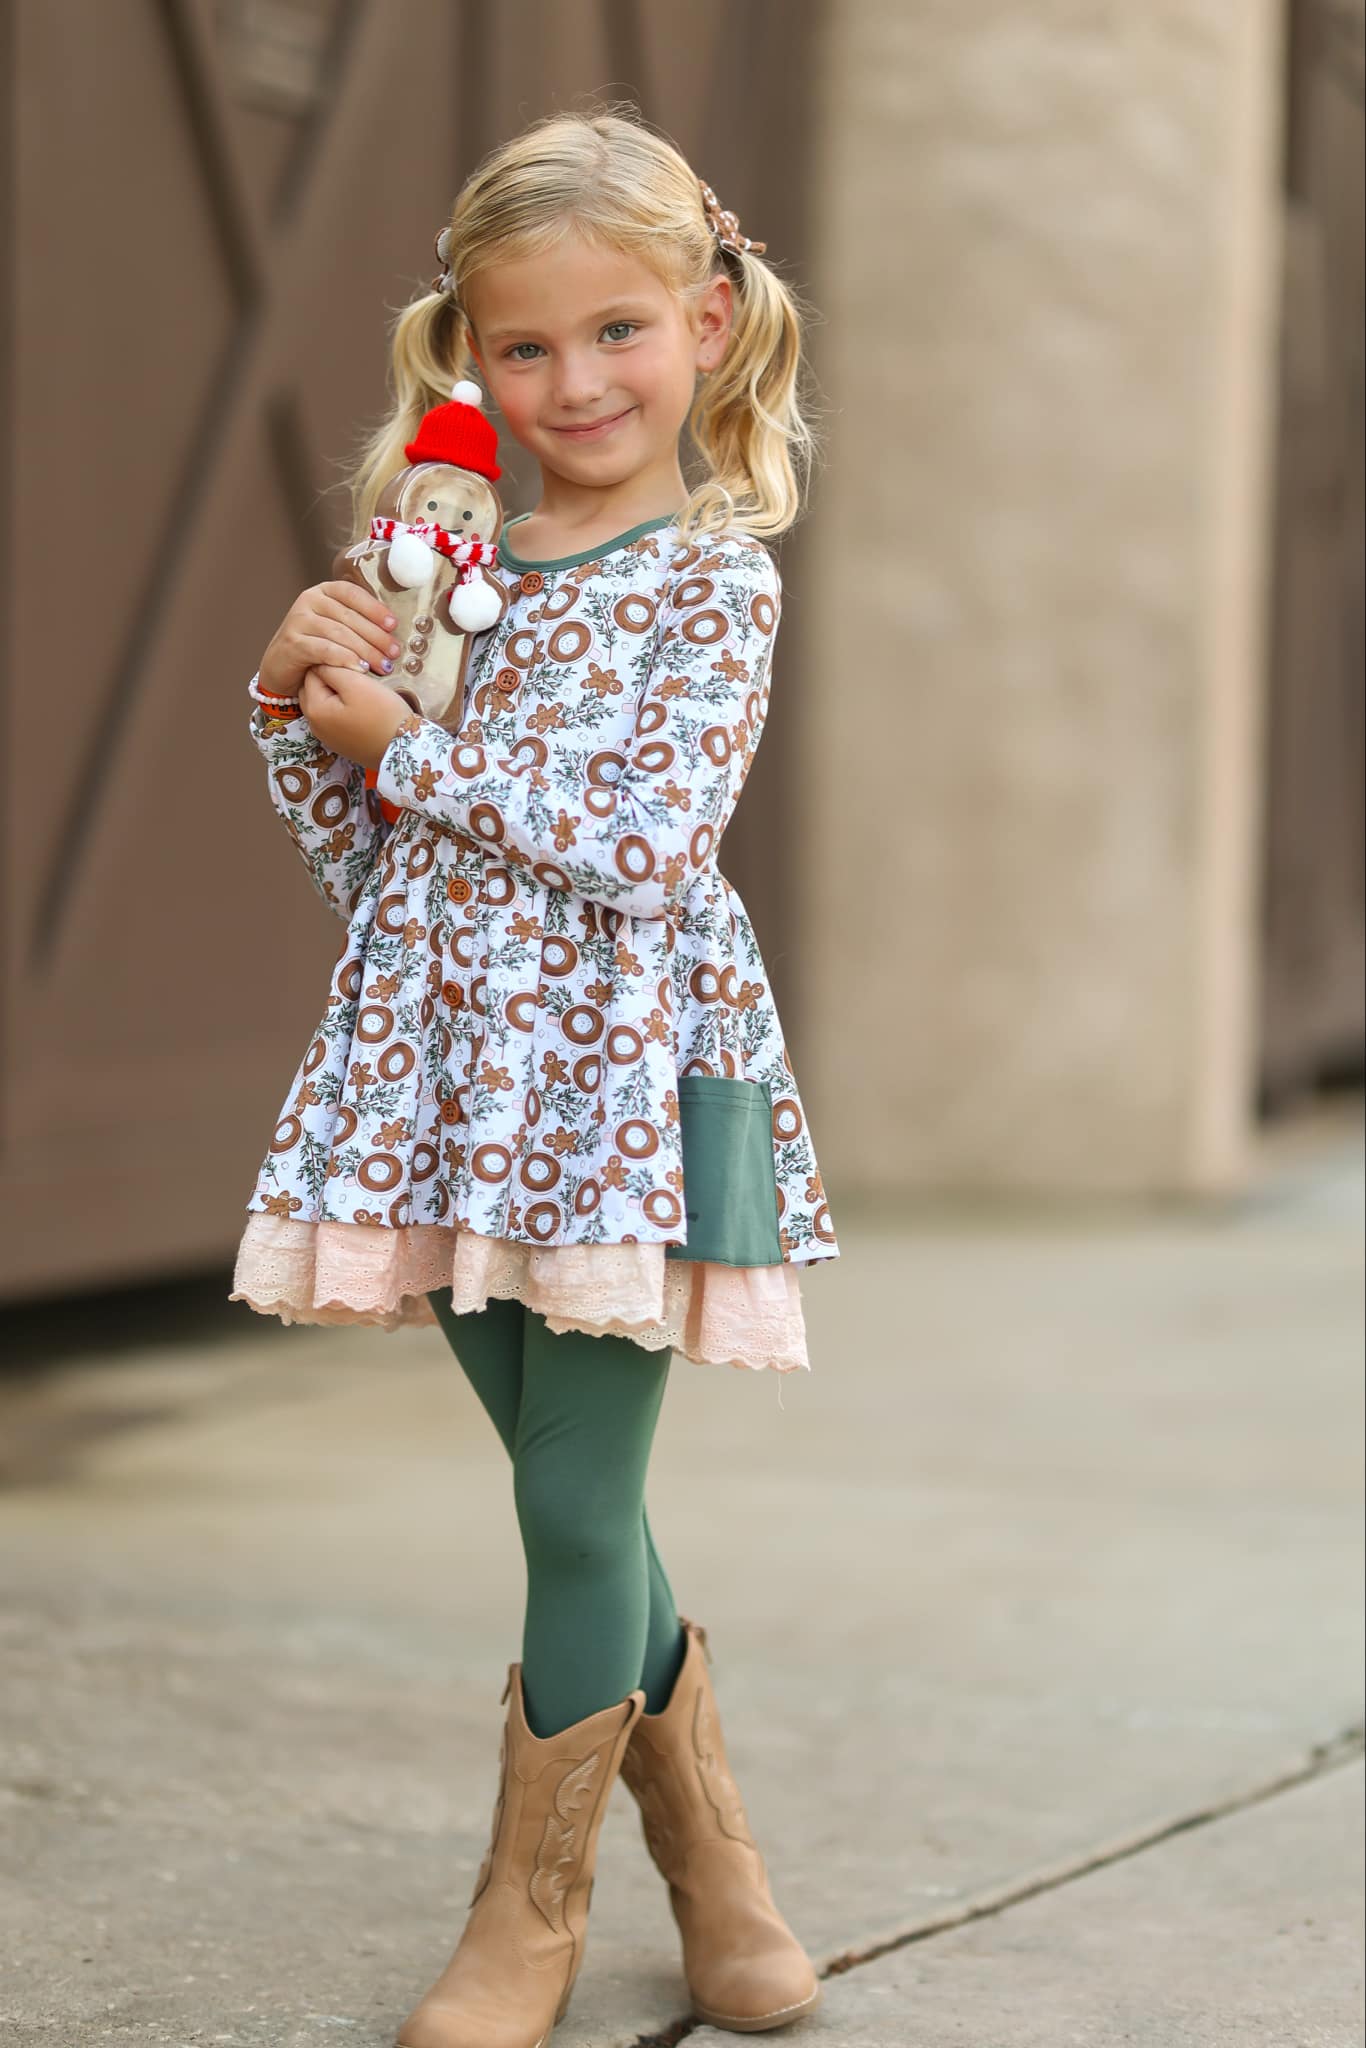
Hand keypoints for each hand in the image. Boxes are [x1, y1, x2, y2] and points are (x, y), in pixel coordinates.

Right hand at [259, 579, 402, 699]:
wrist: (281, 667)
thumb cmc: (315, 647)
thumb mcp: (335, 627)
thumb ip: (356, 621)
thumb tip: (391, 629)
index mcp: (323, 591)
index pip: (352, 593)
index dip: (375, 608)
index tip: (393, 624)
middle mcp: (309, 600)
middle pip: (349, 617)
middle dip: (376, 637)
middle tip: (394, 653)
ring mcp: (298, 620)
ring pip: (339, 633)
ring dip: (365, 651)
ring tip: (383, 665)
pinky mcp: (292, 642)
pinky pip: (324, 649)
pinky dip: (345, 659)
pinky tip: (360, 669)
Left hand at [299, 666, 417, 771]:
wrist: (403, 750)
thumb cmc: (382, 715)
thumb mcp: (356, 684)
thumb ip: (333, 668)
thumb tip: (321, 662)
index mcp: (313, 708)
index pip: (313, 672)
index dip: (334, 664)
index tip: (355, 667)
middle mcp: (314, 724)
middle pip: (315, 688)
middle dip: (331, 678)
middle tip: (358, 677)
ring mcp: (326, 736)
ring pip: (325, 702)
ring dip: (338, 693)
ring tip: (361, 692)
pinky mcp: (340, 742)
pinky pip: (335, 717)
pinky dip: (343, 708)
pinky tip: (361, 709)